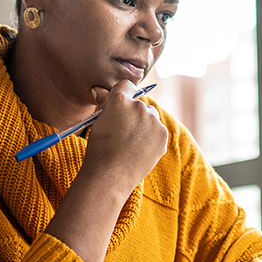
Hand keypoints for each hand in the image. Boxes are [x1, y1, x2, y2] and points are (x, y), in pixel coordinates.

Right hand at [81, 80, 167, 197]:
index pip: (126, 85)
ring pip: (150, 117)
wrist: (109, 176)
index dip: (122, 95)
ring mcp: (153, 121)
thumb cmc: (99, 149)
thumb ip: (104, 102)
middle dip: (133, 113)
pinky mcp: (163, 135)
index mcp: (120, 100)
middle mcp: (139, 106)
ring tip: (130, 143)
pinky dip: (151, 137)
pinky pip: (157, 130)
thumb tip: (99, 89)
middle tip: (123, 132)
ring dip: (144, 124)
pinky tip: (139, 150)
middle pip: (139, 103)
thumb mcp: (98, 122)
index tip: (120, 107)